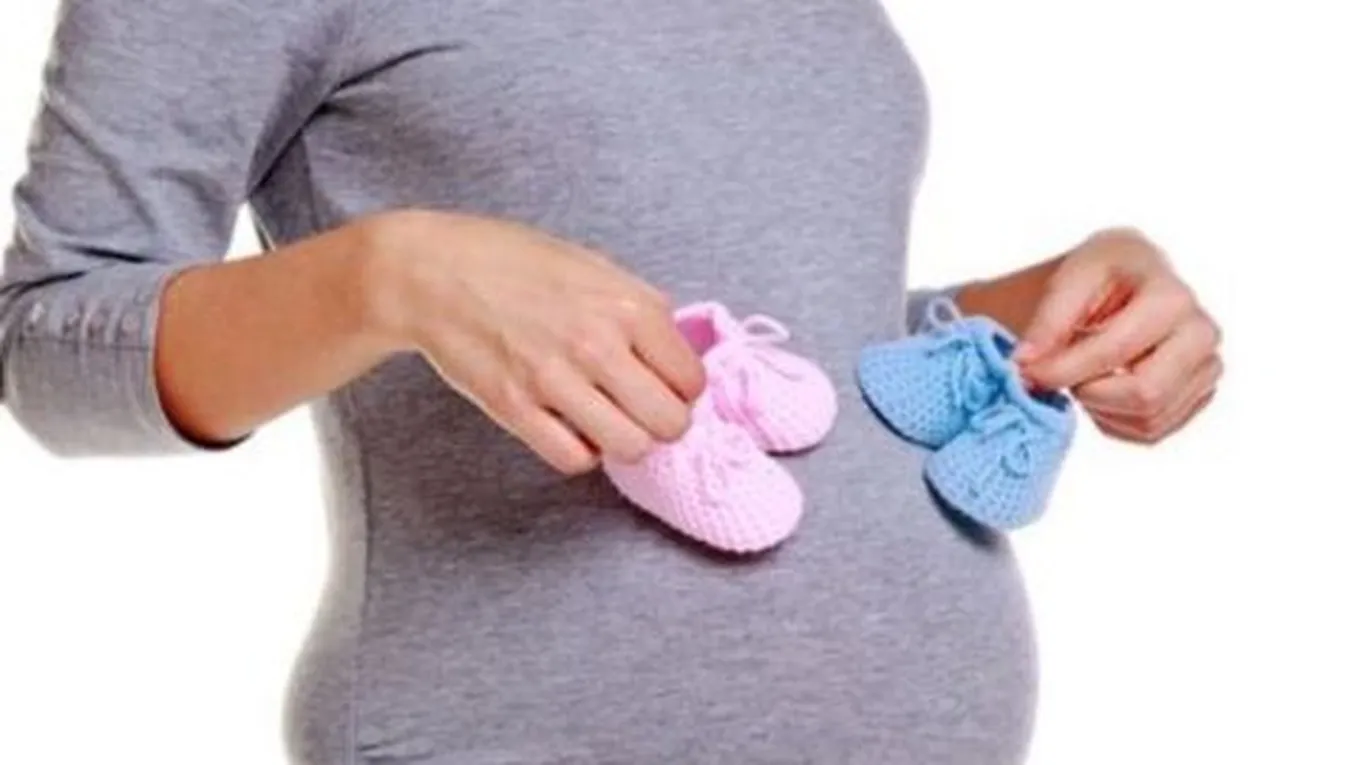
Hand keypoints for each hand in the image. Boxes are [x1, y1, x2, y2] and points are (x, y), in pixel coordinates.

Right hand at [358, 210, 706, 473]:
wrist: (431, 272)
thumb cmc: (512, 261)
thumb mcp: (592, 265)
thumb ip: (638, 308)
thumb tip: (674, 353)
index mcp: (627, 305)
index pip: (692, 380)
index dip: (682, 389)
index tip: (663, 385)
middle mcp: (598, 343)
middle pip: (670, 423)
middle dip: (662, 423)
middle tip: (640, 411)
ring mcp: (555, 379)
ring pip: (630, 448)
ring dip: (624, 441)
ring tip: (608, 421)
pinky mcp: (516, 408)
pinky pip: (575, 459)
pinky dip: (581, 452)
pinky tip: (572, 428)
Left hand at [1014, 228, 1222, 443]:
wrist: (1128, 280)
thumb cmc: (1101, 276)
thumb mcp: (1068, 279)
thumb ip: (1047, 321)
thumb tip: (1026, 363)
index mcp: (1171, 297)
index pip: (1116, 352)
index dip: (1064, 369)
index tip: (1027, 371)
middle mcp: (1201, 332)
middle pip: (1145, 394)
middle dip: (1091, 392)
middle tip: (1065, 374)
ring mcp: (1207, 367)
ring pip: (1148, 419)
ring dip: (1100, 407)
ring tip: (1084, 375)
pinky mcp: (1199, 396)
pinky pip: (1151, 432)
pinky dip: (1115, 419)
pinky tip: (1103, 387)